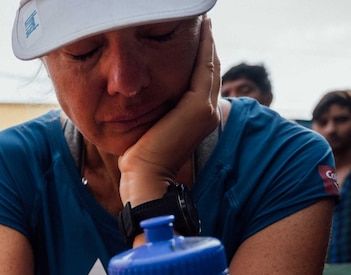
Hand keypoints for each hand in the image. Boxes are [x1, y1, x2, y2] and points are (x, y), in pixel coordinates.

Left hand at [118, 17, 220, 204]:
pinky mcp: (199, 107)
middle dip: (207, 43)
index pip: (203, 79)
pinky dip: (204, 45)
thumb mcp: (151, 128)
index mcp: (199, 118)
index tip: (195, 35)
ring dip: (208, 40)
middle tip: (202, 21)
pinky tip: (201, 28)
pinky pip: (204, 66)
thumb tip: (145, 99)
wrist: (144, 177)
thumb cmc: (140, 159)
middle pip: (211, 68)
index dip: (201, 56)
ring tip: (203, 20)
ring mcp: (207, 109)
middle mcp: (208, 112)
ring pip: (210, 64)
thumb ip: (158, 112)